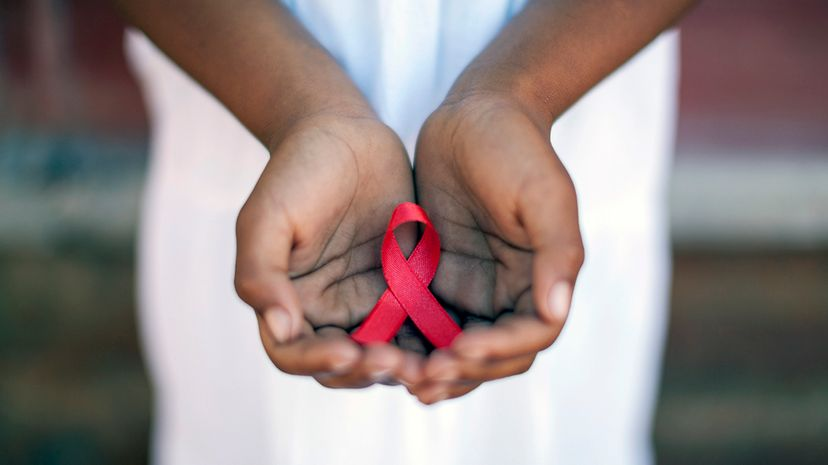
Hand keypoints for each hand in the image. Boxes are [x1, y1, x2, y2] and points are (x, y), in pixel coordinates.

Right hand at [234, 107, 424, 388]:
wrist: (345, 134)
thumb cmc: (296, 171)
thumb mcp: (266, 216)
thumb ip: (261, 273)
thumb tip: (280, 328)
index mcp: (288, 303)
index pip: (295, 353)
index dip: (318, 361)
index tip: (351, 351)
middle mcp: (328, 313)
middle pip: (345, 366)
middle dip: (369, 370)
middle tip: (397, 362)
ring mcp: (371, 303)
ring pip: (388, 355)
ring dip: (406, 366)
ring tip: (430, 362)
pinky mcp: (408, 290)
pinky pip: (423, 326)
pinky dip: (434, 341)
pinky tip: (454, 338)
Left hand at [410, 93, 583, 402]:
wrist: (474, 114)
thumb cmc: (515, 147)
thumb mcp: (543, 192)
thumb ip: (557, 251)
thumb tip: (556, 311)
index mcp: (544, 278)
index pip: (530, 335)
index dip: (498, 350)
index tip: (460, 349)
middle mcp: (512, 293)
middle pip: (495, 355)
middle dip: (463, 370)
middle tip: (423, 378)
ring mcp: (474, 289)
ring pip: (458, 349)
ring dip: (436, 368)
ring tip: (403, 377)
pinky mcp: (438, 280)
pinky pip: (425, 324)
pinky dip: (411, 343)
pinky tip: (382, 349)